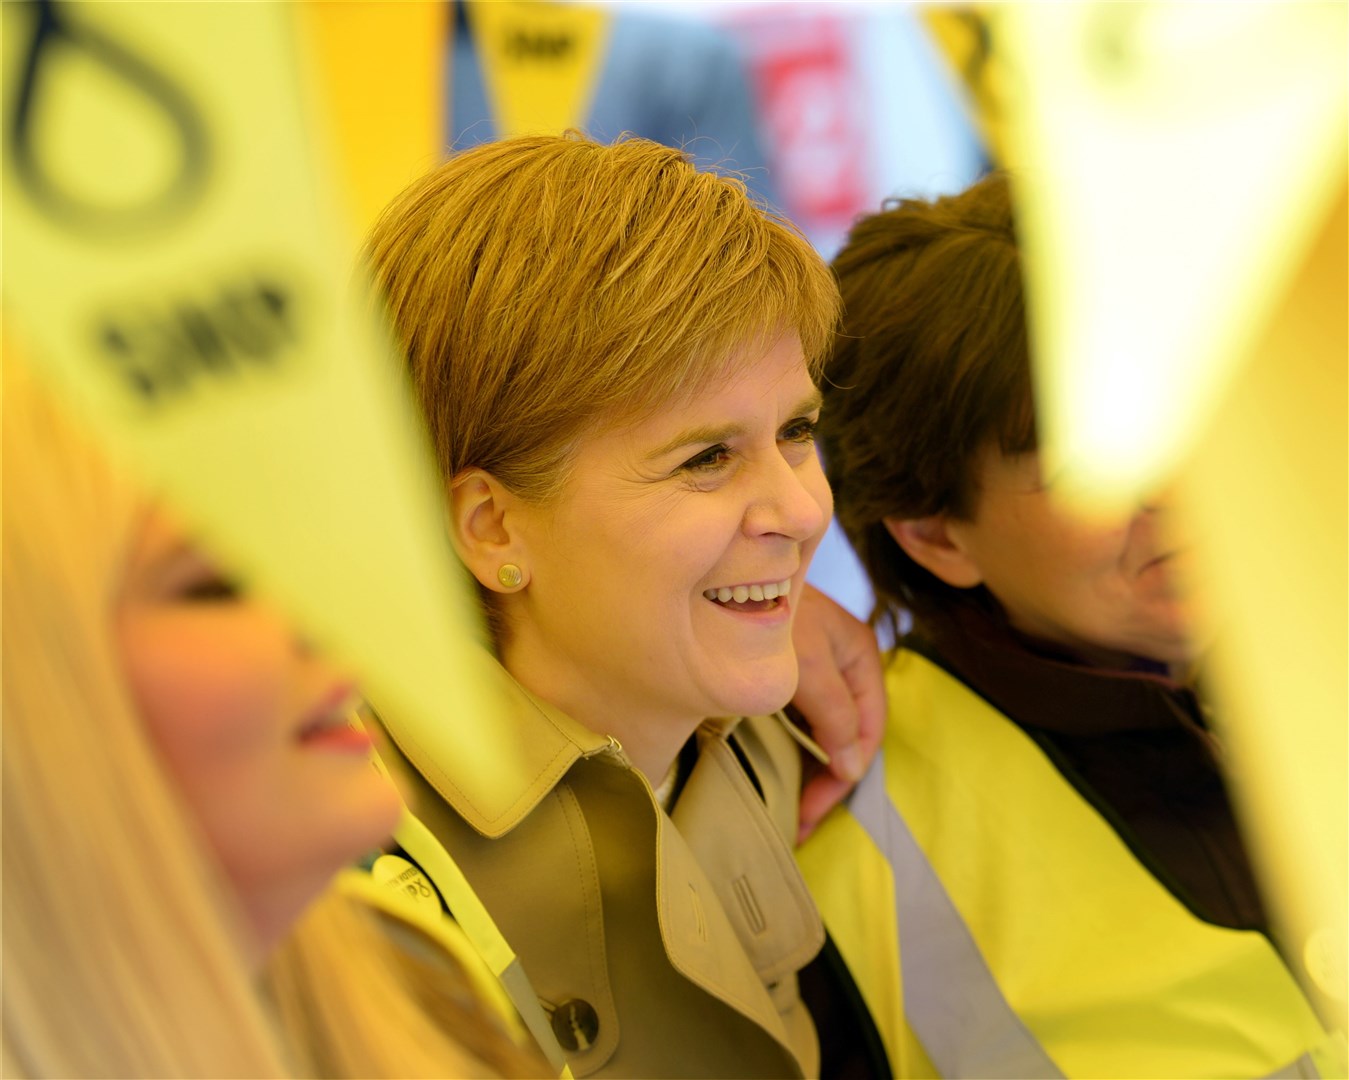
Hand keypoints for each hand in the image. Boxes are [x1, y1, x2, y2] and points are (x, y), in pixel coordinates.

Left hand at [791, 584, 885, 841]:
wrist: (721, 568)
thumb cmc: (767, 607)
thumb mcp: (807, 665)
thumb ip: (834, 714)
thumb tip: (853, 768)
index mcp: (859, 656)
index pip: (867, 730)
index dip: (843, 776)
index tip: (810, 810)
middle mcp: (842, 661)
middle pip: (849, 734)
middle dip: (827, 780)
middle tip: (798, 818)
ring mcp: (814, 664)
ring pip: (825, 729)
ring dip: (810, 768)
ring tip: (788, 804)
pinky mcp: (786, 667)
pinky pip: (801, 716)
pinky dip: (793, 746)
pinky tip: (775, 766)